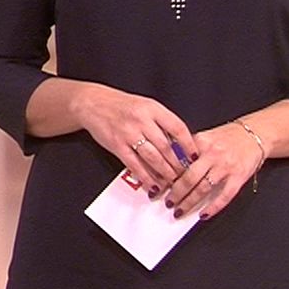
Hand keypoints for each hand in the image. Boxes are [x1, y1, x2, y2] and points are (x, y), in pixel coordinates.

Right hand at [71, 84, 196, 196]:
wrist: (93, 103)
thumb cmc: (121, 105)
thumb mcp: (145, 106)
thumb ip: (161, 122)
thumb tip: (178, 145)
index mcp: (152, 109)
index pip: (178, 128)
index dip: (189, 145)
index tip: (195, 157)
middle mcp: (142, 120)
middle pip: (167, 147)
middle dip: (178, 165)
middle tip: (186, 176)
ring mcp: (129, 133)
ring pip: (153, 158)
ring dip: (165, 174)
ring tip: (173, 183)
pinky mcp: (117, 145)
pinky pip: (135, 165)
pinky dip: (146, 178)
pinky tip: (153, 185)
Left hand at [166, 123, 265, 220]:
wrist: (255, 134)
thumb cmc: (228, 136)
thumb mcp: (205, 136)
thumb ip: (188, 148)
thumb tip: (168, 161)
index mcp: (201, 142)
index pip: (180, 161)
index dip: (168, 175)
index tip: (160, 185)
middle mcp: (213, 154)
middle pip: (189, 177)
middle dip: (176, 193)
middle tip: (167, 203)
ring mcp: (226, 167)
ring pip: (204, 188)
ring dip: (190, 202)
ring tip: (180, 210)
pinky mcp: (239, 177)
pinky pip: (225, 195)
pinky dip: (214, 207)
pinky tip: (204, 214)